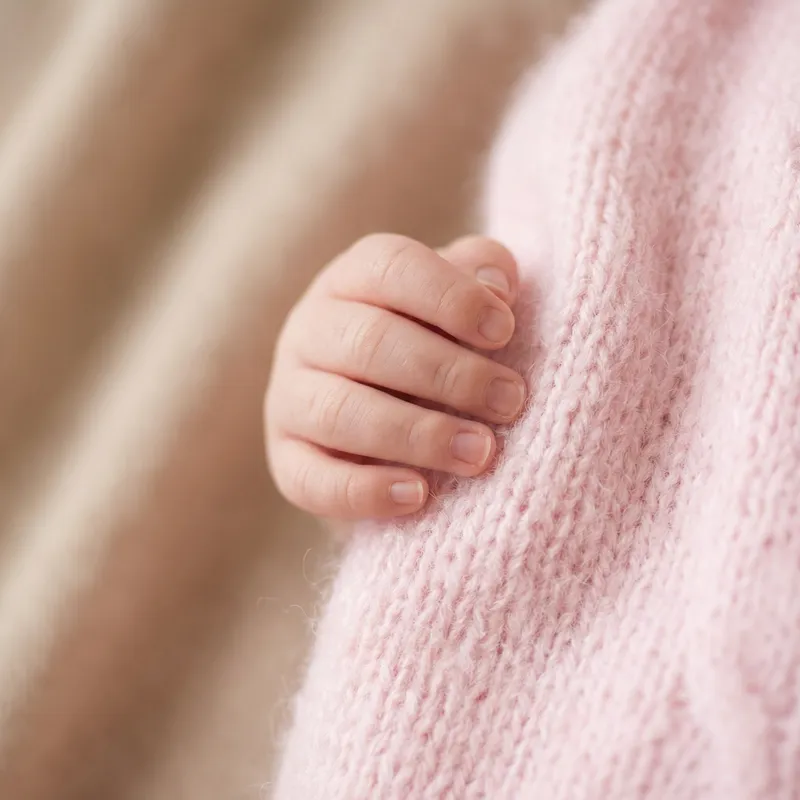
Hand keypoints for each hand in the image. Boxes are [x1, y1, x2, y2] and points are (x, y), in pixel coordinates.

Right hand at [264, 233, 525, 519]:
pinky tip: (420, 496)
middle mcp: (309, 330)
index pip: (391, 268)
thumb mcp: (456, 302)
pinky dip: (366, 491)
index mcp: (352, 280)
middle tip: (509, 403)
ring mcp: (289, 396)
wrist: (381, 420)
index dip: (451, 298)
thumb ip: (479, 274)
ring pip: (339, 411)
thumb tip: (499, 286)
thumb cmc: (431, 345)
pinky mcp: (287, 459)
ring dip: (417, 434)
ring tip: (479, 454)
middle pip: (369, 342)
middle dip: (449, 374)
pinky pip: (312, 479)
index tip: (505, 333)